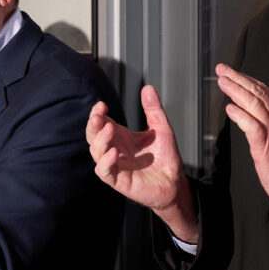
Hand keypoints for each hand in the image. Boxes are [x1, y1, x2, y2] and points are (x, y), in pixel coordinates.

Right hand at [87, 85, 198, 240]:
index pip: (101, 122)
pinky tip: (114, 152)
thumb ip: (153, 109)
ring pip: (95, 152)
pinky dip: (105, 162)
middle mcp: (114, 149)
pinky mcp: (118, 180)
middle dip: (93, 125)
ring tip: (109, 129)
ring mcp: (114, 165)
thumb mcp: (162, 129)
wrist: (175, 182)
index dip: (98, 113)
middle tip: (99, 116)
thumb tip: (147, 88)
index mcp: (121, 136)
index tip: (101, 105)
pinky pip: (104, 171)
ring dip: (100, 140)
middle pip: (93, 136)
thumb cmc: (166, 158)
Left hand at [216, 65, 268, 216]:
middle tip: (221, 69)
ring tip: (223, 82)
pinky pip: (252, 126)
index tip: (230, 72)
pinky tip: (230, 109)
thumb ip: (266, 118)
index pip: (262, 90)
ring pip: (253, 104)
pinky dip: (241, 116)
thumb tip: (248, 107)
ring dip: (236, 91)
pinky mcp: (266, 145)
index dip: (245, 79)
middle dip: (237, 78)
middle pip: (256, 92)